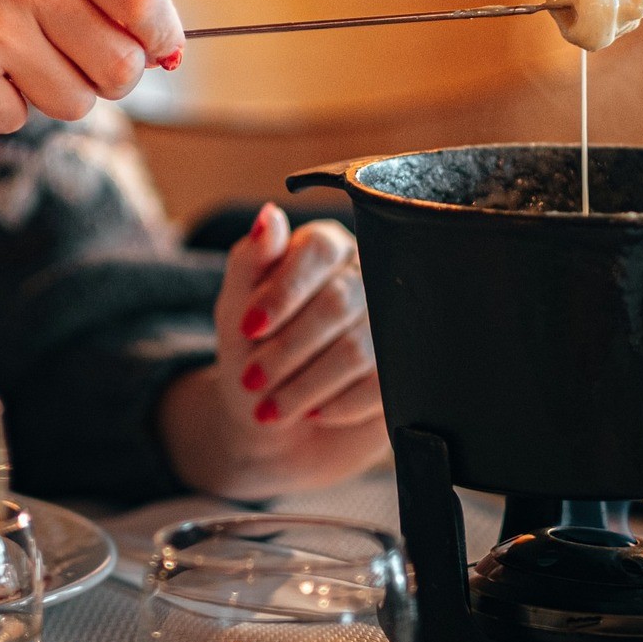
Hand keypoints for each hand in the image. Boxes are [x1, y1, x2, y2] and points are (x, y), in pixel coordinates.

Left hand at [159, 204, 387, 500]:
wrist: (273, 425)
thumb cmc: (252, 355)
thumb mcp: (236, 310)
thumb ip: (250, 262)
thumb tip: (269, 216)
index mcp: (326, 249)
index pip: (320, 249)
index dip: (283, 291)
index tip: (249, 328)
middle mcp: (367, 278)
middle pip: (338, 301)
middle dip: (287, 348)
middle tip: (252, 380)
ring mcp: (393, 324)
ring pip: (358, 347)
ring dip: (307, 383)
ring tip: (273, 408)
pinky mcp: (406, 370)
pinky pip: (381, 384)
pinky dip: (339, 405)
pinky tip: (313, 413)